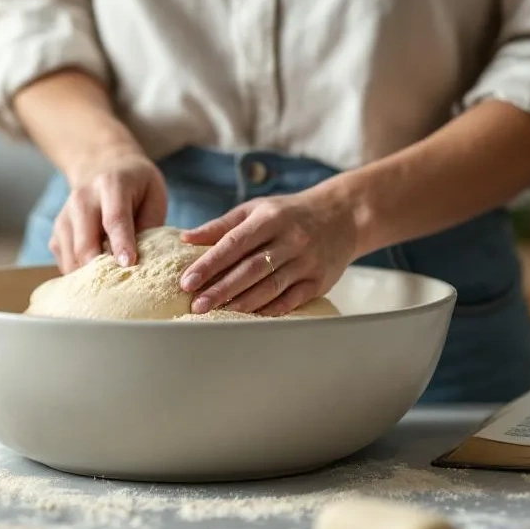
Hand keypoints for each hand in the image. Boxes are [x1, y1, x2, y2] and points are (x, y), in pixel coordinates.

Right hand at [52, 150, 167, 272]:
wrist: (102, 166)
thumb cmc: (135, 185)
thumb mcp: (153, 195)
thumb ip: (151, 224)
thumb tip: (145, 259)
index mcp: (111, 185)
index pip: (114, 219)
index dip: (121, 244)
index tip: (128, 264)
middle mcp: (82, 199)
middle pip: (85, 243)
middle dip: (101, 269)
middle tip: (121, 288)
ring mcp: (65, 216)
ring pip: (72, 257)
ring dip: (90, 276)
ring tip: (111, 284)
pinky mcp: (57, 232)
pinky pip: (65, 261)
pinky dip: (80, 273)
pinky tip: (97, 273)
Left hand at [178, 185, 359, 314]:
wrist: (343, 216)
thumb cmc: (289, 213)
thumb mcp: (256, 209)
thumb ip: (221, 226)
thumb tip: (186, 238)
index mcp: (270, 219)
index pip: (233, 244)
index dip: (209, 264)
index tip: (187, 281)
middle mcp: (290, 240)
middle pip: (250, 269)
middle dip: (220, 290)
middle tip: (197, 305)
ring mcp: (306, 262)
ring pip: (270, 287)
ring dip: (241, 304)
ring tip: (216, 314)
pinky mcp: (318, 281)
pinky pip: (290, 300)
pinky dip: (268, 311)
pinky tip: (248, 319)